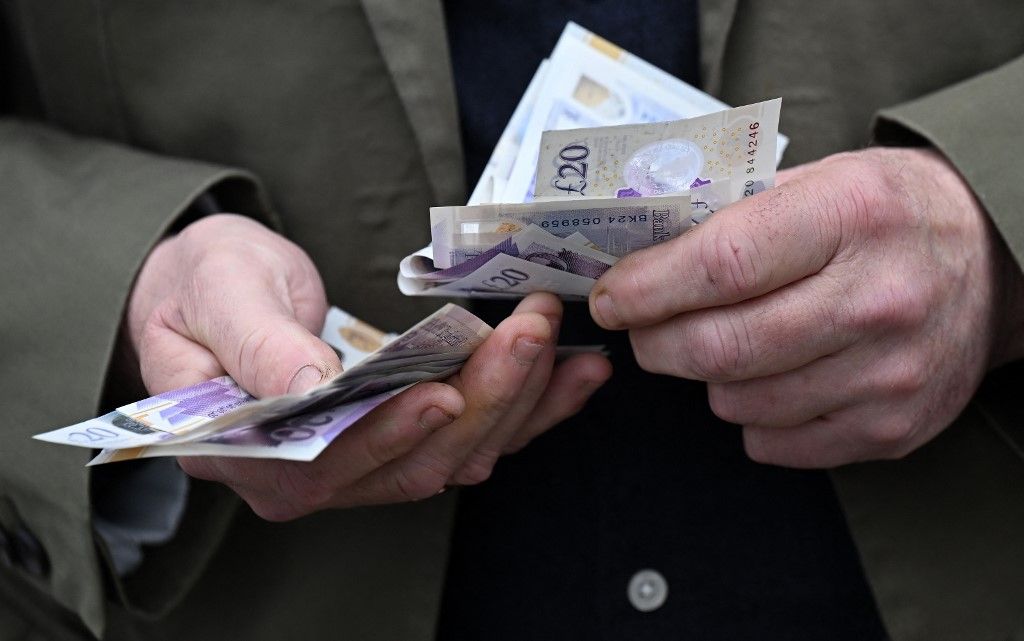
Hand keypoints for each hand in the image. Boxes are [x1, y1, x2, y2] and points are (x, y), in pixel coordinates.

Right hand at [128, 214, 610, 518]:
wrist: (217, 290)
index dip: (389, 434)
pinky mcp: (402, 439)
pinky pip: (473, 436)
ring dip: (516, 401)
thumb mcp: (216, 292)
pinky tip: (572, 376)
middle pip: (410, 463)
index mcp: (248, 453)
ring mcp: (361, 464)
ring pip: (454, 455)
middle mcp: (310, 475)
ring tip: (560, 344)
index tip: (446, 390)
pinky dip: (528, 409)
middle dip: (481, 398)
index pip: (326, 461)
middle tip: (529, 331)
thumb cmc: (202, 287)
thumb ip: (255, 340)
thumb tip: (308, 383)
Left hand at [589, 148, 1023, 467]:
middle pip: (721, 346)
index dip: (647, 288)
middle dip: (655, 343)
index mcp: (849, 215)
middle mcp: (878, 297)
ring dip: (706, 378)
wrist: (992, 260)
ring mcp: (890, 373)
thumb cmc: (885, 213)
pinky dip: (750, 415)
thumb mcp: (818, 179)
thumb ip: (729, 214)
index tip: (610, 297)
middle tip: (640, 330)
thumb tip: (634, 252)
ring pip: (739, 401)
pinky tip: (767, 377)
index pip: (721, 265)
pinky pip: (775, 442)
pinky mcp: (894, 428)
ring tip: (719, 344)